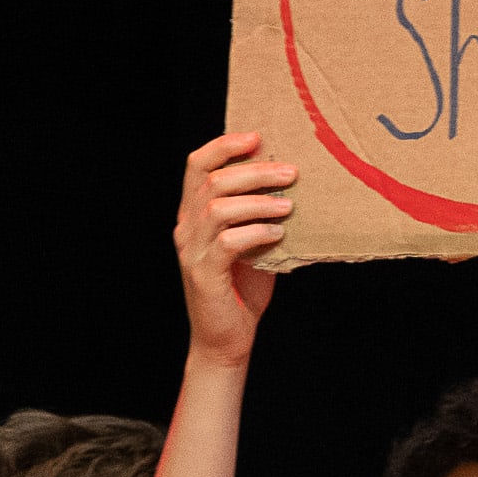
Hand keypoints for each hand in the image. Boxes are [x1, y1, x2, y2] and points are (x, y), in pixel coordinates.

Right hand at [176, 130, 294, 365]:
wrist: (227, 339)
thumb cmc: (242, 288)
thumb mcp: (252, 241)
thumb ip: (258, 213)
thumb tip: (290, 181)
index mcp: (194, 213)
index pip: (197, 165)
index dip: (224, 145)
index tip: (257, 137)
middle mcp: (186, 227)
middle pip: (213, 181)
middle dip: (254, 171)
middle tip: (291, 172)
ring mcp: (191, 250)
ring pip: (218, 208)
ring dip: (257, 201)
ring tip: (289, 205)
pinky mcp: (202, 273)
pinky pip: (227, 242)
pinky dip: (254, 232)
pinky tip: (278, 233)